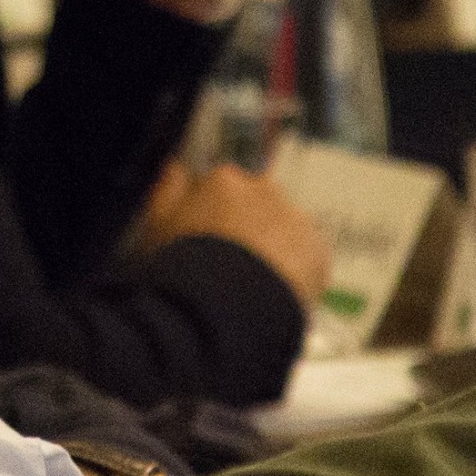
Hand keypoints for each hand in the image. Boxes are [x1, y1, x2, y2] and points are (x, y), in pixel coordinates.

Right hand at [139, 160, 331, 312]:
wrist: (227, 306)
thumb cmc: (186, 265)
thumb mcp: (157, 224)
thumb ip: (167, 190)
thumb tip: (175, 169)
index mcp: (224, 181)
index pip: (218, 188)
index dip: (208, 217)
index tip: (202, 241)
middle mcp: (264, 191)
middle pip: (254, 205)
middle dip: (244, 228)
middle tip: (227, 265)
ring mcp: (295, 220)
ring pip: (282, 229)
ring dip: (271, 248)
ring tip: (249, 284)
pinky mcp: (318, 250)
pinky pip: (306, 257)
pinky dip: (293, 271)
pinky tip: (270, 291)